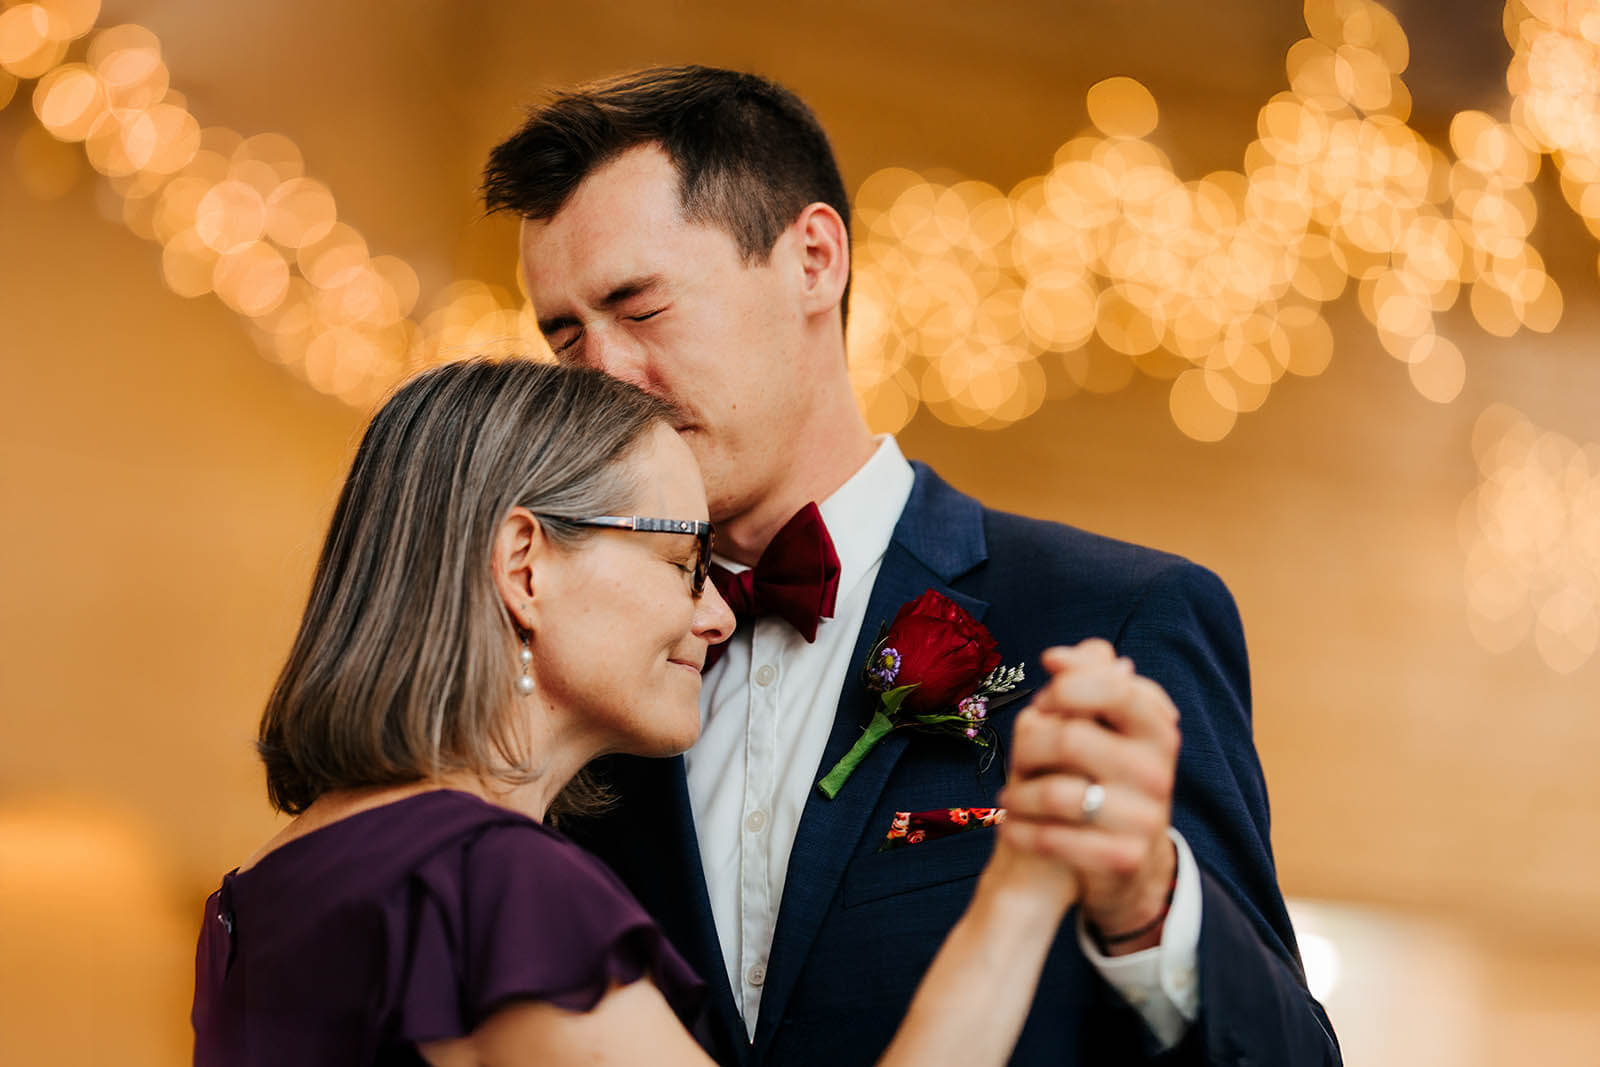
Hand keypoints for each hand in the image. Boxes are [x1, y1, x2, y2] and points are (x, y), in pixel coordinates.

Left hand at [997, 639, 1179, 952]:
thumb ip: (1087, 680)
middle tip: (1019, 756)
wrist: (1130, 857)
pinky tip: (1011, 826)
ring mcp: (1145, 818)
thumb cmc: (1105, 773)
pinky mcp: (1123, 857)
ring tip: (1009, 797)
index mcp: (1156, 730)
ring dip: (1019, 794)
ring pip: (1057, 793)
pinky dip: (1021, 831)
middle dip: (1028, 745)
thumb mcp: (1106, 724)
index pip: (1116, 690)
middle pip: (1069, 738)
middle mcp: (1157, 772)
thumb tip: (1056, 658)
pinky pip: (1053, 839)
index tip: (1043, 697)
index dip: (1069, 686)